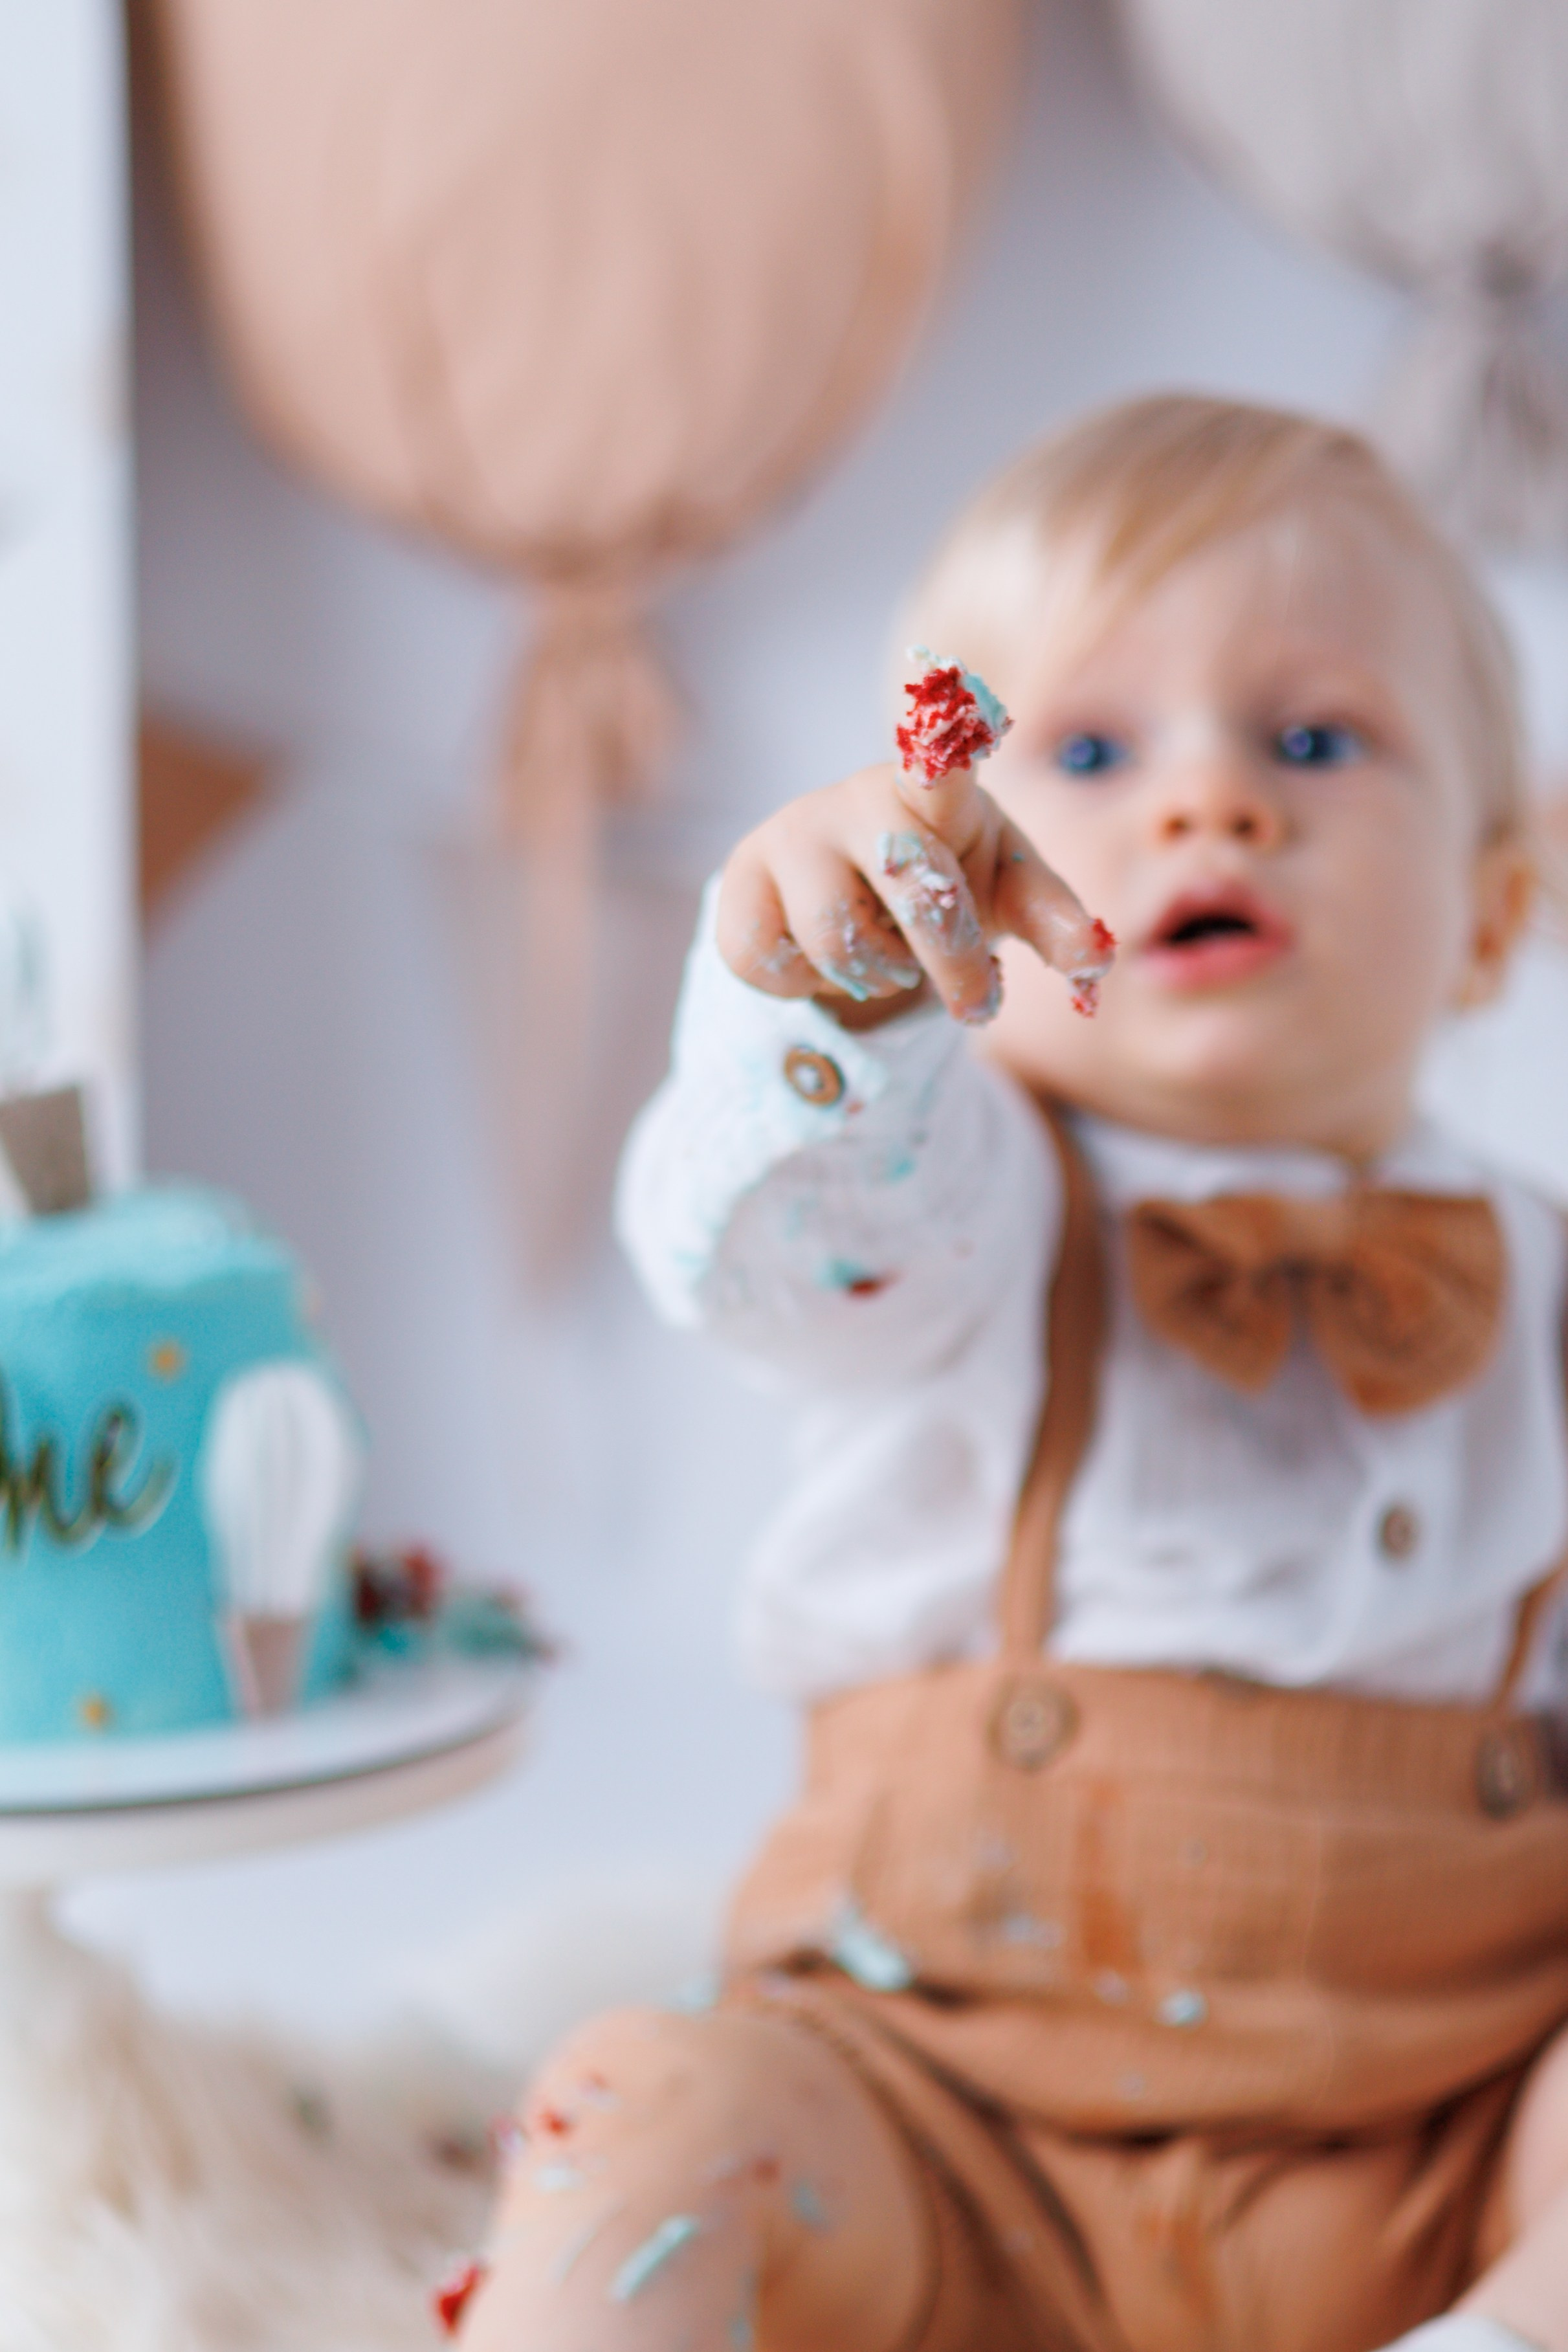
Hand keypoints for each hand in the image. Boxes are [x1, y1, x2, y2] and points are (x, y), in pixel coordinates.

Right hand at [717, 757, 1112, 1025]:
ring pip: (839, 943)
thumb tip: (1095, 963)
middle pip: (914, 894)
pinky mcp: (739, 881)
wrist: (855, 898)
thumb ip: (1056, 922)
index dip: (944, 734)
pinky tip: (820, 956)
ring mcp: (789, 834)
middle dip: (957, 966)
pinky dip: (807, 986)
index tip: (953, 683)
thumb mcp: (1009, 895)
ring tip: (887, 956)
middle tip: (979, 1005)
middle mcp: (857, 797)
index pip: (939, 760)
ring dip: (879, 975)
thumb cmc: (950, 880)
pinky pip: (771, 963)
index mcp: (934, 793)